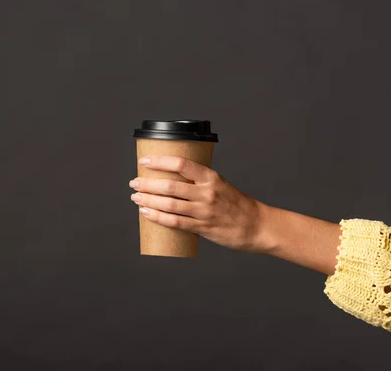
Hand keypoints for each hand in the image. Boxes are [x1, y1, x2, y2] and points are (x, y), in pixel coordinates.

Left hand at [129, 155, 268, 252]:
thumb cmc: (236, 204)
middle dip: (147, 183)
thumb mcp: (219, 184)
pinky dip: (157, 217)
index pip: (180, 164)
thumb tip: (169, 178)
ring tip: (136, 197)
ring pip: (169, 204)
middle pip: (170, 186)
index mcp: (211, 177)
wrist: (256, 225)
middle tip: (134, 182)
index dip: (159, 161)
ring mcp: (204, 211)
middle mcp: (207, 192)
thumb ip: (198, 181)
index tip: (144, 161)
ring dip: (148, 200)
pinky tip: (146, 213)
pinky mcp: (202, 227)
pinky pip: (175, 222)